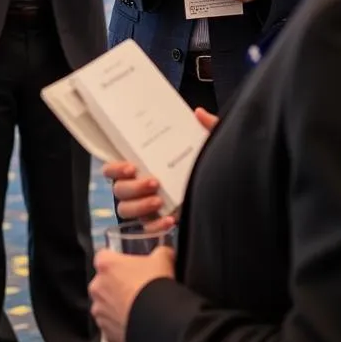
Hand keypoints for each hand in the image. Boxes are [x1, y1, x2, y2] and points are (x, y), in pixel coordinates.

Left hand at [90, 247, 174, 341]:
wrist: (158, 322)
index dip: (115, 260)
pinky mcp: (105, 331)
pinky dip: (118, 324)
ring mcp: (99, 310)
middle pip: (102, 282)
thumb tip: (165, 252)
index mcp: (106, 264)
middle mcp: (97, 286)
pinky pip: (110, 325)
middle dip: (115, 285)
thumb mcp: (162, 260)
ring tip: (135, 308)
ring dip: (115, 305)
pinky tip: (134, 322)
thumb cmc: (154, 287)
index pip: (103, 256)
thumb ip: (161, 253)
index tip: (125, 265)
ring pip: (105, 304)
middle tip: (134, 288)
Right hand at [103, 109, 217, 229]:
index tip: (131, 166)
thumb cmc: (212, 164)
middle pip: (118, 189)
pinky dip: (155, 226)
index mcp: (143, 164)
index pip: (113, 167)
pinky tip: (171, 221)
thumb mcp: (210, 145)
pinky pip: (147, 229)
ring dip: (140, 206)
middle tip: (154, 182)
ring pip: (126, 210)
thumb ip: (209, 128)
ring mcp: (147, 206)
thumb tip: (199, 113)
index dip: (115, 168)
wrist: (227, 192)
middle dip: (133, 187)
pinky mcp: (158, 223)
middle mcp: (139, 185)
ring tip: (159, 202)